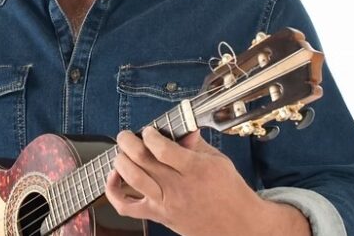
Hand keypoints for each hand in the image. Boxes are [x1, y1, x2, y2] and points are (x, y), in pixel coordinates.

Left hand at [104, 127, 309, 235]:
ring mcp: (166, 204)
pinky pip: (127, 208)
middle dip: (127, 141)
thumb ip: (195, 143)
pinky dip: (113, 191)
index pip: (162, 148)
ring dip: (120, 160)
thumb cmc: (230, 191)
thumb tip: (181, 127)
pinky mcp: (159, 216)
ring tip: (122, 151)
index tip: (148, 130)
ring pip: (132, 179)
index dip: (149, 135)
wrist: (240, 226)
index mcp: (195, 169)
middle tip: (127, 135)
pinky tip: (114, 177)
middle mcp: (178, 187)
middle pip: (142, 160)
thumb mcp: (218, 161)